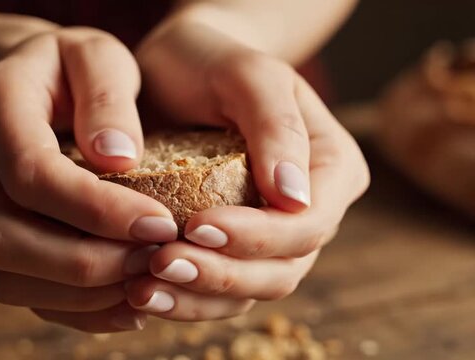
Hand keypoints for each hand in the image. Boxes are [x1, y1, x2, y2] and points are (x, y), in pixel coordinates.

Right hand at [0, 28, 179, 332]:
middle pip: (1, 237)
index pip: (30, 173)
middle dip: (84, 262)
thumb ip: (106, 96)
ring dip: (80, 294)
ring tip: (146, 284)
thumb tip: (118, 159)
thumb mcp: (98, 56)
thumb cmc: (74, 69)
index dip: (96, 209)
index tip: (160, 223)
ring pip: (4, 277)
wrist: (35, 87)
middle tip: (155, 259)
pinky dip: (74, 310)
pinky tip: (127, 303)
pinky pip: (18, 292)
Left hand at [124, 20, 369, 319]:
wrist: (176, 71)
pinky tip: (143, 291)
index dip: (256, 237)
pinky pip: (218, 291)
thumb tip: (295, 199)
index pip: (307, 224)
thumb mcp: (248, 76)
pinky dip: (183, 297)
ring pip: (248, 291)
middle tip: (161, 263)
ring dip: (196, 297)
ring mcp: (272, 236)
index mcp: (332, 170)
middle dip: (221, 274)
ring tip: (143, 288)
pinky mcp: (233, 248)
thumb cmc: (213, 62)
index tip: (196, 225)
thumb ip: (277, 128)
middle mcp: (309, 210)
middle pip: (281, 270)